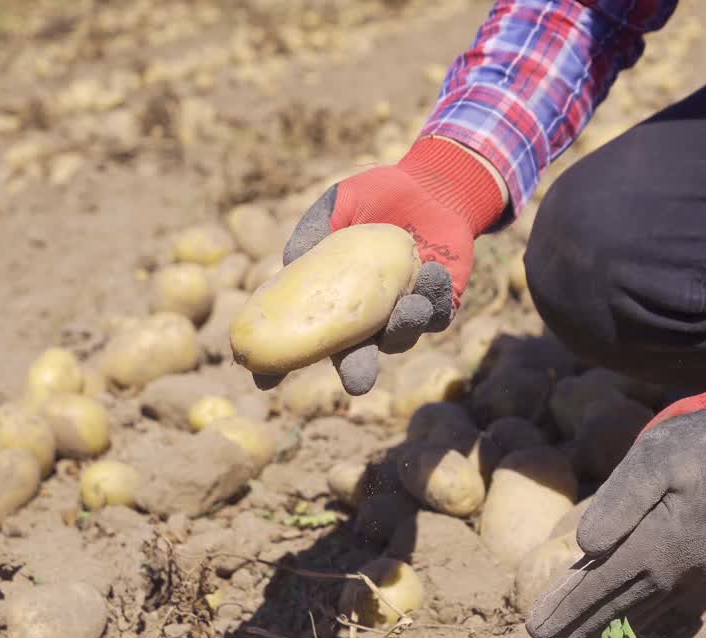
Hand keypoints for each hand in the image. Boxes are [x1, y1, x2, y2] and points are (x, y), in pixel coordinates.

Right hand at [251, 137, 505, 394]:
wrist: (428, 185)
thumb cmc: (373, 198)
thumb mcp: (337, 204)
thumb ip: (314, 230)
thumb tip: (292, 261)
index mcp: (334, 302)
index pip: (305, 340)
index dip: (283, 364)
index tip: (265, 380)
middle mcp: (366, 321)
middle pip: (358, 360)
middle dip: (357, 371)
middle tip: (356, 383)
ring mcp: (403, 317)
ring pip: (400, 339)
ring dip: (403, 325)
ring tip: (408, 301)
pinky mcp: (440, 305)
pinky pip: (438, 315)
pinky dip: (435, 299)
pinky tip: (434, 271)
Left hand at [525, 404, 705, 637]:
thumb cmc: (689, 446)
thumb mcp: (652, 459)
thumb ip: (621, 502)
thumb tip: (586, 547)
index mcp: (663, 541)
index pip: (603, 582)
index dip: (568, 608)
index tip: (535, 629)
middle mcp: (677, 567)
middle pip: (616, 605)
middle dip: (576, 630)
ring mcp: (690, 571)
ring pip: (636, 609)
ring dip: (599, 631)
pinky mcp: (695, 568)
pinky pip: (655, 602)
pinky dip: (629, 620)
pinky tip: (613, 630)